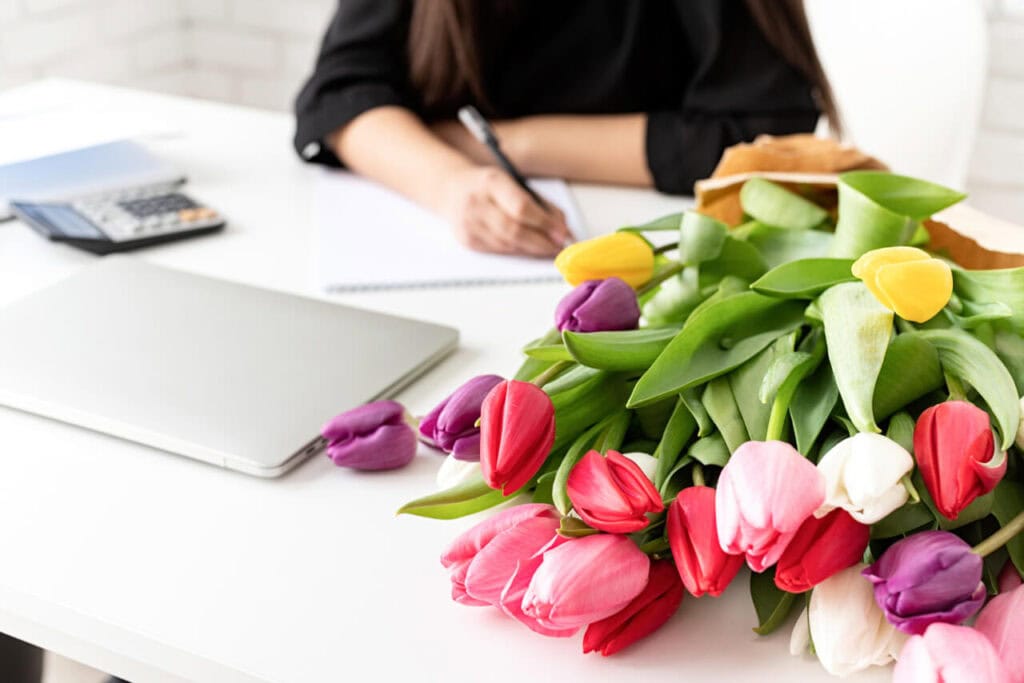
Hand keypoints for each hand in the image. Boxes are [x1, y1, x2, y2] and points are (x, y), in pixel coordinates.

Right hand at [439, 166, 570, 256]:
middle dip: (542, 242)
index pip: (521, 207)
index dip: (545, 223)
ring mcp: (469, 224)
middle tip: (559, 247)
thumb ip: (538, 202)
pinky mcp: (467, 241)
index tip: (562, 232)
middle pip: (514, 230)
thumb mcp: (512, 181)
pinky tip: (530, 250)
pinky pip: (499, 250)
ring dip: (533, 250)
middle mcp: (476, 203)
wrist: (451, 189)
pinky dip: (518, 251)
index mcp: (491, 182)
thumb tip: (561, 227)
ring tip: (550, 249)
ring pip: (508, 244)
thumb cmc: (488, 185)